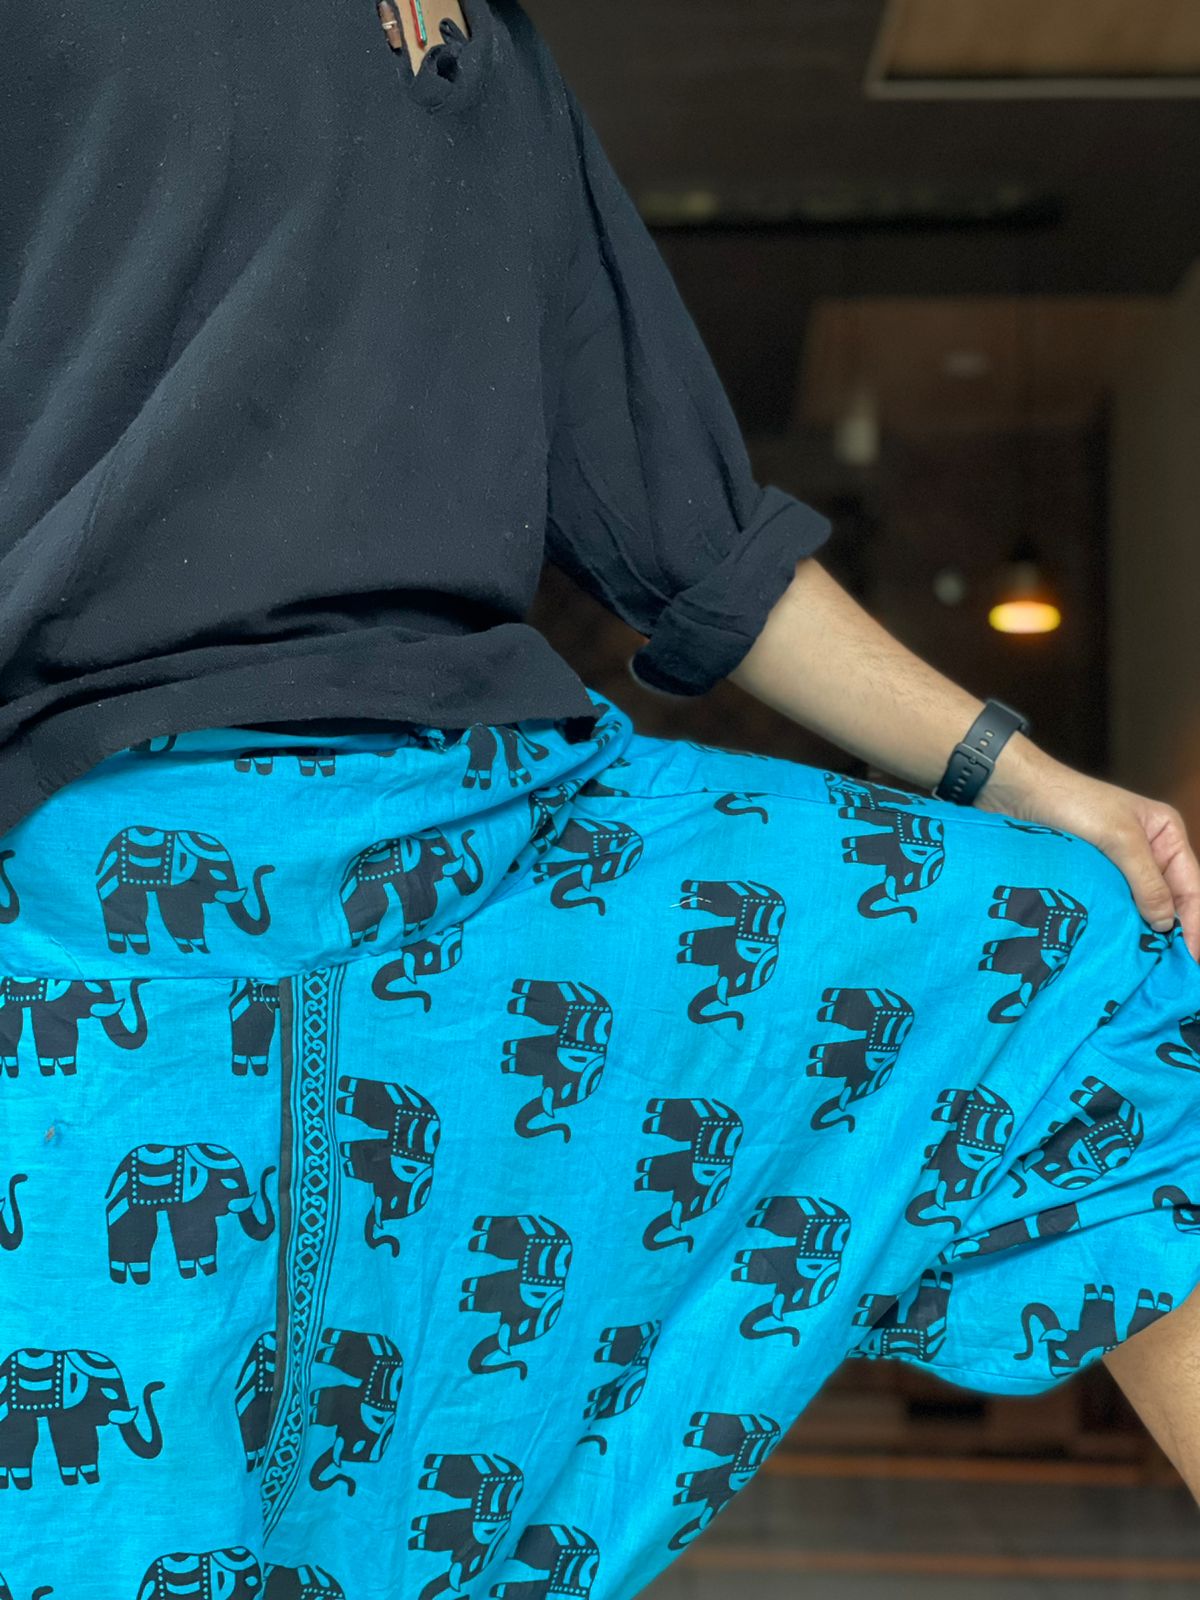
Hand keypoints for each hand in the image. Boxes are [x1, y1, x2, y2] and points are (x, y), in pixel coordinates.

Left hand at [974, 736, 1199, 963]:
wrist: (1017, 791)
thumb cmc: (1072, 802)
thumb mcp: (1118, 838)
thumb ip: (1146, 880)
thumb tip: (1166, 923)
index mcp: (1165, 833)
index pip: (1192, 886)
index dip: (1196, 923)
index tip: (1193, 957)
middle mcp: (1148, 850)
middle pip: (1171, 899)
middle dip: (1174, 932)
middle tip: (1174, 970)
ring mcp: (1119, 864)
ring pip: (1142, 905)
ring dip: (1144, 931)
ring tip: (1149, 968)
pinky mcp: (1092, 875)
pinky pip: (1114, 904)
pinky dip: (1119, 924)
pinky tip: (1118, 947)